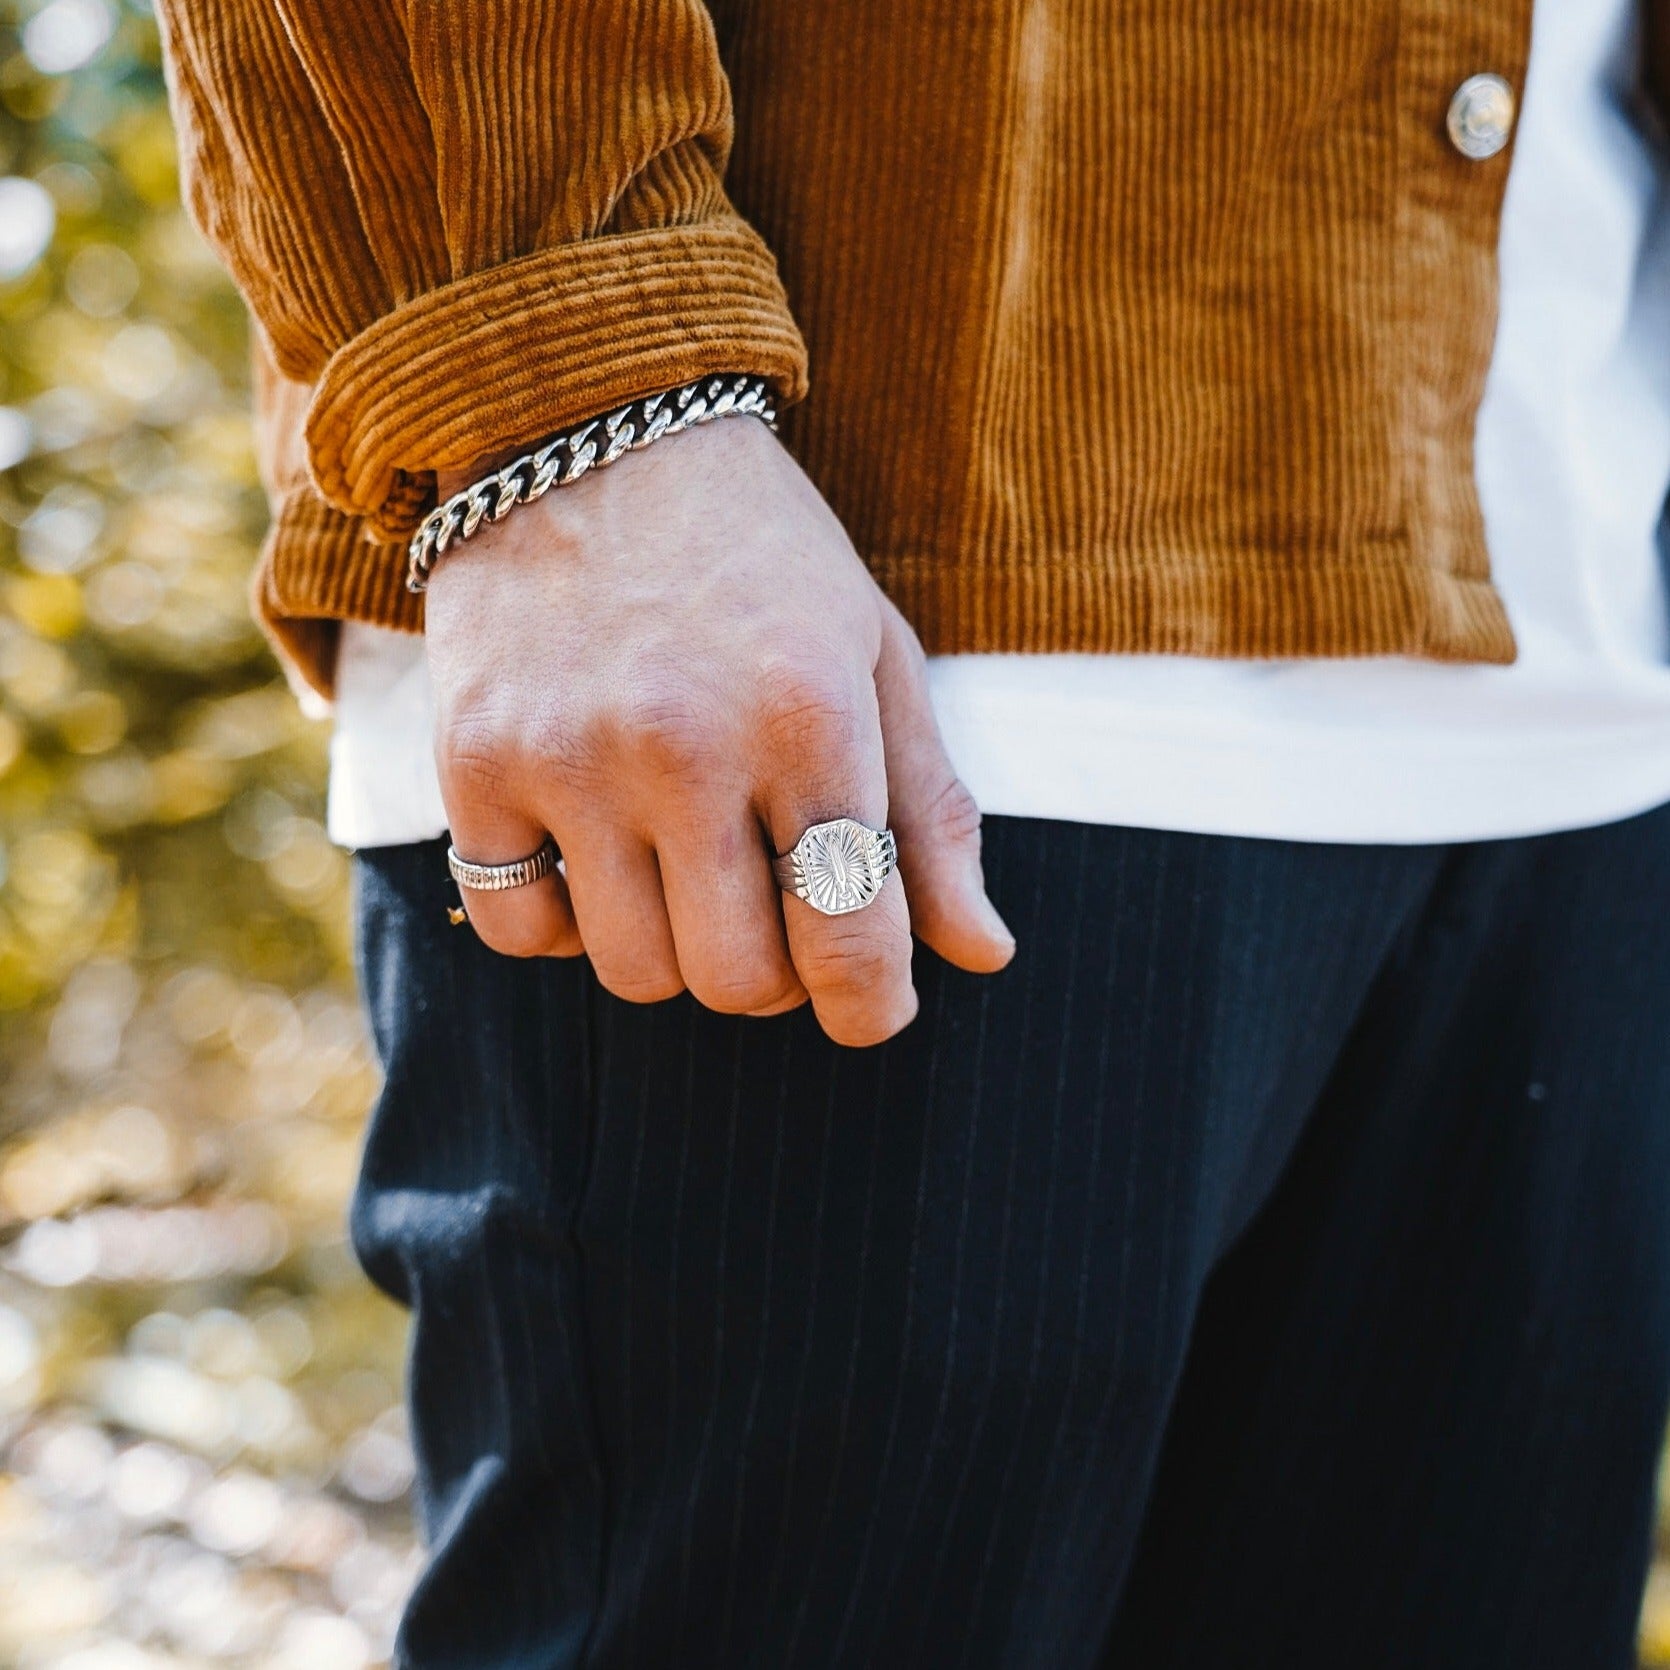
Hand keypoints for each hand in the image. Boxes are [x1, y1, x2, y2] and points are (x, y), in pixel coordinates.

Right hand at [424, 414, 1014, 1046]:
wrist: (583, 428)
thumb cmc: (759, 553)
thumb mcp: (874, 653)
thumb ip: (930, 811)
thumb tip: (982, 957)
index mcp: (810, 715)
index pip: (850, 936)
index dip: (873, 1006)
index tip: (872, 1007)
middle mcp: (686, 746)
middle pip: (739, 982)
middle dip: (776, 977)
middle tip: (774, 911)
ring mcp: (568, 758)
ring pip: (634, 972)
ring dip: (675, 951)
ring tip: (687, 870)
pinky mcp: (473, 762)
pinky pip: (519, 929)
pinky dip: (565, 924)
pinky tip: (595, 857)